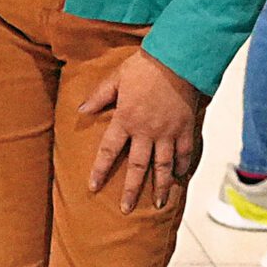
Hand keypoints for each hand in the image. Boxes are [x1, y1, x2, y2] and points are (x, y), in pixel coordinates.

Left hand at [79, 49, 202, 213]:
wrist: (177, 58)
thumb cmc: (145, 66)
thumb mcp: (116, 78)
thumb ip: (99, 97)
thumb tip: (81, 111)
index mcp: (126, 119)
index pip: (109, 151)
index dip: (100, 170)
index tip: (92, 187)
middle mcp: (146, 131)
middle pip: (137, 167)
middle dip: (130, 190)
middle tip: (125, 209)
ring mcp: (168, 132)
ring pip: (162, 166)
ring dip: (159, 187)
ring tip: (157, 204)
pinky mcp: (185, 128)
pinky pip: (184, 153)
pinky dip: (182, 166)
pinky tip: (179, 177)